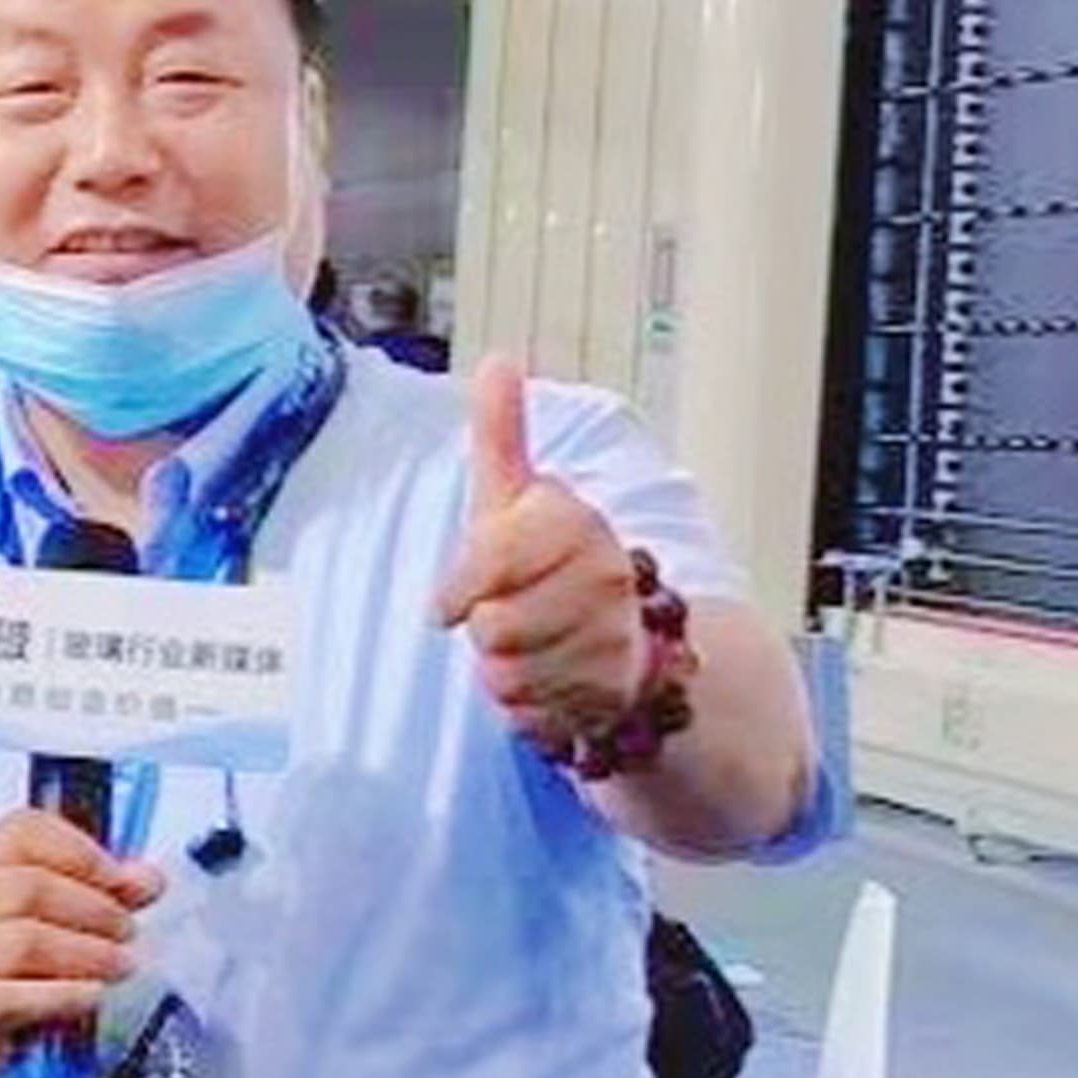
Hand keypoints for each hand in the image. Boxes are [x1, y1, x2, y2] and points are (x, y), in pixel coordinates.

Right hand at [0, 810, 158, 1077]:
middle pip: (33, 888)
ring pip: (30, 941)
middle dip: (97, 910)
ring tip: (119, 964)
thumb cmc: (4, 953)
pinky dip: (69, 993)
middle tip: (127, 930)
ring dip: (91, 954)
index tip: (120, 878)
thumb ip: (102, 887)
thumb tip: (147, 879)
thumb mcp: (49, 908)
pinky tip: (92, 993)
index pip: (26, 830)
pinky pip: (25, 994)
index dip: (83, 852)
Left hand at [430, 358, 649, 759]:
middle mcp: (608, 581)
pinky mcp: (614, 700)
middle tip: (507, 616)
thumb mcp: (519, 495)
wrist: (629, 636)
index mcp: (579, 527)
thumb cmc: (553, 560)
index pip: (491, 562)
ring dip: (502, 670)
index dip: (459, 588)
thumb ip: (503, 433)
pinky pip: (529, 716)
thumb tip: (499, 361)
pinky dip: (525, 708)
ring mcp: (615, 642)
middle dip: (483, 630)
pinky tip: (549, 682)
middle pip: (493, 628)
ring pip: (507, 675)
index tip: (448, 602)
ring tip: (533, 647)